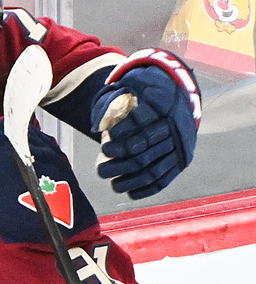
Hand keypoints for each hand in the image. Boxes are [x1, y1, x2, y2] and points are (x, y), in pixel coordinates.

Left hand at [91, 50, 200, 198]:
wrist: (180, 100)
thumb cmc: (148, 96)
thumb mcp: (136, 89)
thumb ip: (117, 104)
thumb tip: (99, 126)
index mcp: (164, 110)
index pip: (141, 127)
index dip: (122, 139)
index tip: (104, 146)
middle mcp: (174, 131)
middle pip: (144, 154)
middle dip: (119, 166)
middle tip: (100, 171)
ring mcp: (180, 148)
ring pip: (153, 170)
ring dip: (131, 181)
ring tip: (113, 185)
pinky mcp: (183, 160)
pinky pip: (166, 178)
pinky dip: (148, 189)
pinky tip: (132, 194)